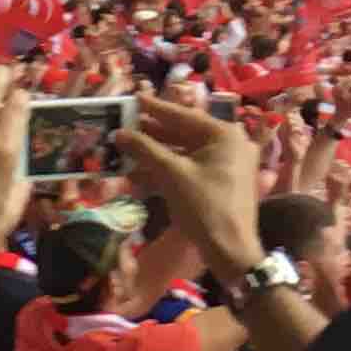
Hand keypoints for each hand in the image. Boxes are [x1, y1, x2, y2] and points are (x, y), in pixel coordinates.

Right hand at [123, 89, 263, 273]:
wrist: (231, 252)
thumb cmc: (205, 207)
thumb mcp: (172, 175)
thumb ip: (145, 150)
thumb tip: (119, 133)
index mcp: (224, 134)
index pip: (183, 115)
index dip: (155, 108)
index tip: (134, 99)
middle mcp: (229, 144)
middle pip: (183, 133)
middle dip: (152, 135)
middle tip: (125, 126)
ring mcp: (226, 165)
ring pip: (184, 154)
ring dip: (155, 156)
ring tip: (125, 153)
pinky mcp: (220, 184)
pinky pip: (190, 170)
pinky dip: (167, 172)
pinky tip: (139, 176)